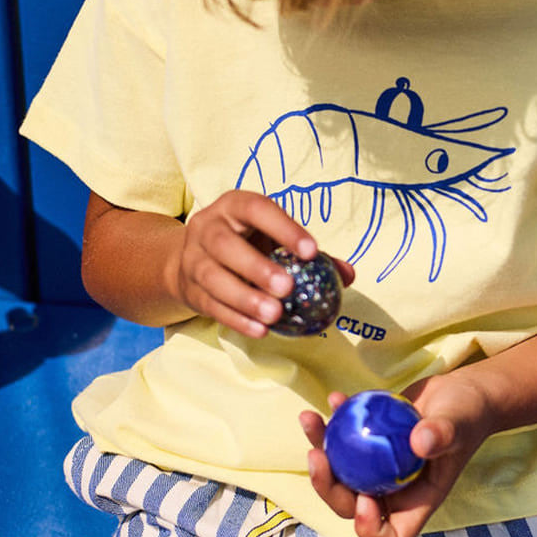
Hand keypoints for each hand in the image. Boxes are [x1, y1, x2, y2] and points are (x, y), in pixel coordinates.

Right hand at [169, 189, 353, 338]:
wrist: (190, 259)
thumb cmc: (247, 243)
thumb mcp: (273, 239)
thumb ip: (309, 254)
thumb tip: (348, 274)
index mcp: (233, 207)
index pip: (256, 209)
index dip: (283, 228)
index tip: (311, 251)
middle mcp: (208, 227)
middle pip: (225, 245)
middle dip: (256, 267)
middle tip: (287, 288)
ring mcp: (193, 259)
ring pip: (213, 278)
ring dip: (244, 299)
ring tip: (274, 315)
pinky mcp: (189, 289)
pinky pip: (211, 306)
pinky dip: (236, 319)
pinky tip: (260, 330)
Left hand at [300, 371, 495, 536]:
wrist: (460, 394)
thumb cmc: (467, 415)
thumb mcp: (459, 423)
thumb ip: (443, 433)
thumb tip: (420, 441)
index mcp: (417, 501)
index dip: (370, 529)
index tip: (366, 498)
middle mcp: (394, 492)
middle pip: (351, 508)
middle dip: (327, 487)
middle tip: (318, 456)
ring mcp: (378, 470)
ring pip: (338, 476)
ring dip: (319, 453)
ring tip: (311, 420)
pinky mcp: (369, 445)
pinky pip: (341, 443)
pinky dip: (331, 423)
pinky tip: (336, 398)